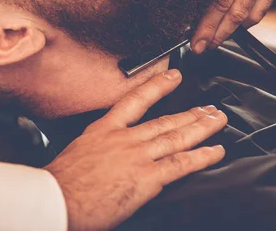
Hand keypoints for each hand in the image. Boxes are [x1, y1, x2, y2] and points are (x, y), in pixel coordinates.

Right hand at [44, 69, 226, 230]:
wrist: (57, 199)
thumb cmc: (62, 183)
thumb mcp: (78, 152)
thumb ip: (99, 148)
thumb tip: (108, 155)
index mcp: (104, 130)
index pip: (135, 100)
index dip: (158, 86)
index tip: (173, 76)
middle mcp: (124, 139)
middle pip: (165, 120)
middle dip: (190, 113)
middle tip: (209, 107)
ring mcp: (137, 156)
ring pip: (176, 138)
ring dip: (202, 129)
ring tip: (218, 122)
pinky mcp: (146, 177)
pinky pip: (181, 164)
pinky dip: (201, 157)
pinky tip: (215, 152)